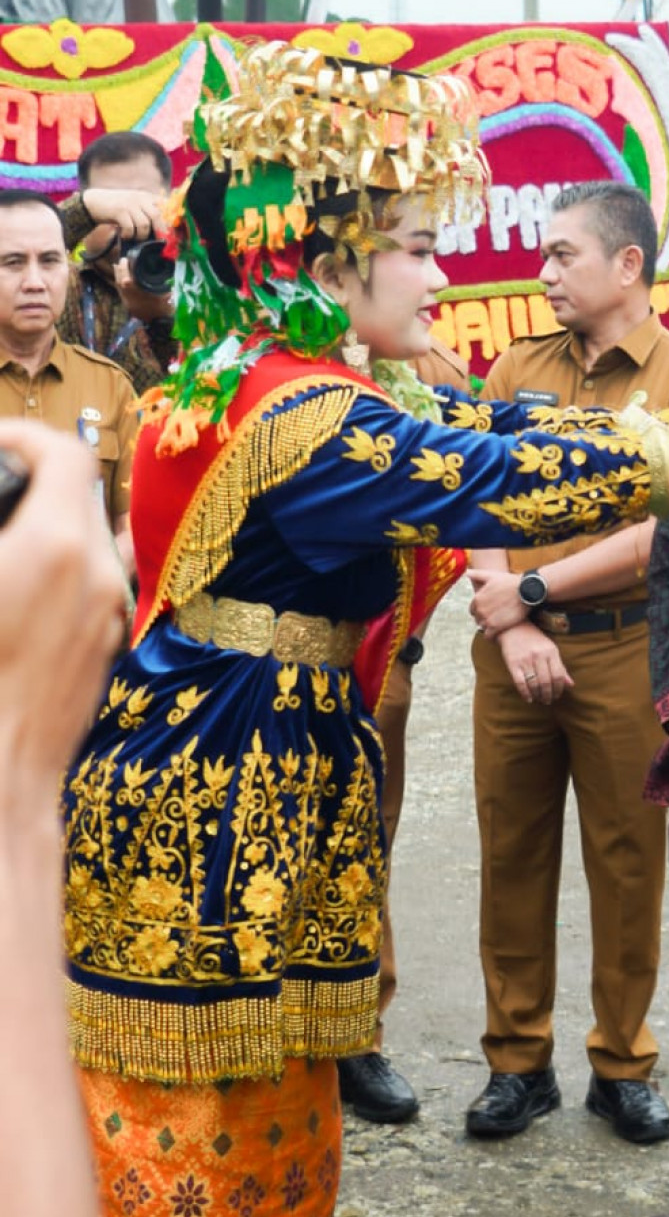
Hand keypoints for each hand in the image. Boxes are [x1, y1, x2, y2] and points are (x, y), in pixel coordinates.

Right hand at [0, 423, 126, 782]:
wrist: (1, 780)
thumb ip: (0, 527)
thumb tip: (4, 523)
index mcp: (56, 547)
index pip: (65, 454)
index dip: (24, 436)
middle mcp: (97, 574)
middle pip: (83, 492)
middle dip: (36, 480)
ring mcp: (110, 613)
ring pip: (92, 539)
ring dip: (52, 524)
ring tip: (8, 539)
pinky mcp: (107, 647)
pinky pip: (94, 584)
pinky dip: (64, 567)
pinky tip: (25, 588)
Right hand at [80, 183, 165, 243]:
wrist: (93, 202)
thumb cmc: (116, 208)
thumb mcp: (134, 205)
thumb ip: (147, 212)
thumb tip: (163, 230)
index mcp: (147, 196)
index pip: (165, 206)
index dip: (169, 220)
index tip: (168, 233)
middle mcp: (140, 198)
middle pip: (157, 216)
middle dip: (158, 231)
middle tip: (154, 241)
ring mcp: (129, 204)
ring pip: (144, 224)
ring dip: (140, 235)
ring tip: (134, 237)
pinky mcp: (119, 211)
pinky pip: (130, 228)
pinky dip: (128, 235)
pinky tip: (123, 235)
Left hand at [113, 256, 172, 326]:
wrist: (162, 327)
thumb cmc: (166, 311)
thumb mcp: (168, 296)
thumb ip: (166, 284)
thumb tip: (167, 271)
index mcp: (139, 297)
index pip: (126, 281)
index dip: (124, 270)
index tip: (125, 260)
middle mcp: (130, 301)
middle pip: (120, 283)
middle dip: (120, 270)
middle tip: (122, 260)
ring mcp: (128, 304)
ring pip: (119, 288)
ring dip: (118, 276)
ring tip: (118, 266)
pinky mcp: (129, 307)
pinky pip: (121, 293)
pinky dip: (120, 284)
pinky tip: (121, 278)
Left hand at [468, 566, 530, 638]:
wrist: (526, 591)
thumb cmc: (510, 582)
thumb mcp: (491, 576)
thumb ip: (477, 575)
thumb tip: (467, 573)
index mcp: (477, 599)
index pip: (473, 610)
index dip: (481, 610)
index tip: (489, 609)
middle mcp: (479, 610)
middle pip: (478, 619)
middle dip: (485, 618)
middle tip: (496, 616)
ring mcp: (487, 619)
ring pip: (483, 627)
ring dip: (489, 627)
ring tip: (499, 623)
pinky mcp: (495, 627)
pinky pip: (488, 636)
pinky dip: (492, 636)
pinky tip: (499, 632)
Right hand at [497, 619, 572, 704]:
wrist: (513, 627)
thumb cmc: (535, 641)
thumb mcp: (550, 650)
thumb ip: (560, 667)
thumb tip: (571, 685)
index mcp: (551, 651)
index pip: (558, 675)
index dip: (559, 688)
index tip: (557, 695)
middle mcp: (539, 655)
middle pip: (546, 682)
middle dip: (548, 694)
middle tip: (548, 701)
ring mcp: (525, 659)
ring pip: (534, 684)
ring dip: (538, 695)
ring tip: (539, 699)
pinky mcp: (513, 663)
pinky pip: (520, 683)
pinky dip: (525, 693)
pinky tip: (529, 698)